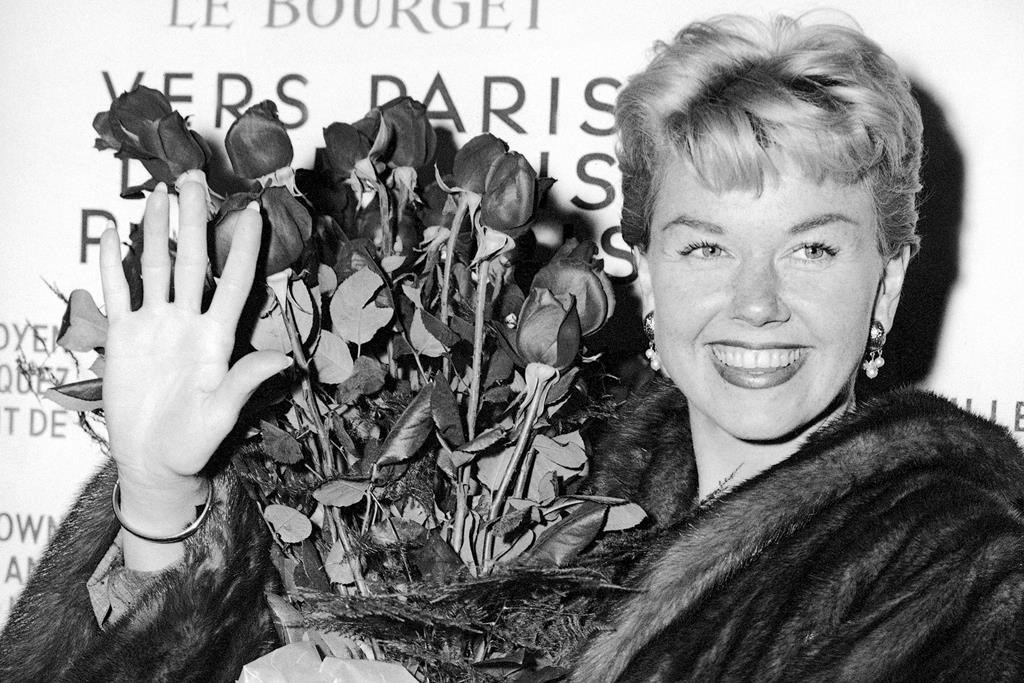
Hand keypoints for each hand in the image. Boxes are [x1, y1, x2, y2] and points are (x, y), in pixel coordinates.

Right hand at [100, 179, 290, 499]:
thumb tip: (284, 360)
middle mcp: (189, 322)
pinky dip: (113, 266)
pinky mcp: (124, 336)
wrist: (152, 461)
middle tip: (196, 177)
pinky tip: (110, 236)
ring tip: (159, 193)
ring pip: (156, 266)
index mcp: (217, 337)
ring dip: (156, 230)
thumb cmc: (193, 443)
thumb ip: (245, 382)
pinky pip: (118, 293)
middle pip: (192, 260)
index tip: (253, 210)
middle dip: (195, 219)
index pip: (235, 282)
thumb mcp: (221, 414)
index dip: (243, 247)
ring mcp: (155, 325)